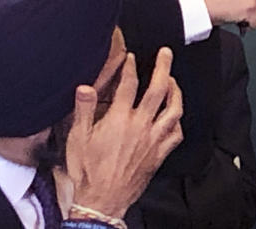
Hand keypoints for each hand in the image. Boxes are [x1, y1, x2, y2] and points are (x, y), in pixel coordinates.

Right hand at [65, 48, 182, 218]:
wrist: (102, 201)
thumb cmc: (88, 172)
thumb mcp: (77, 139)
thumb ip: (83, 110)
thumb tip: (85, 87)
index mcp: (120, 119)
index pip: (129, 85)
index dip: (130, 67)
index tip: (132, 57)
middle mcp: (141, 126)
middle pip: (159, 89)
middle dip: (164, 67)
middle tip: (166, 53)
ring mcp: (153, 139)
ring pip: (174, 109)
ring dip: (176, 91)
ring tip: (173, 81)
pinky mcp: (160, 153)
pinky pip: (176, 133)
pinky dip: (178, 121)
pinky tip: (175, 115)